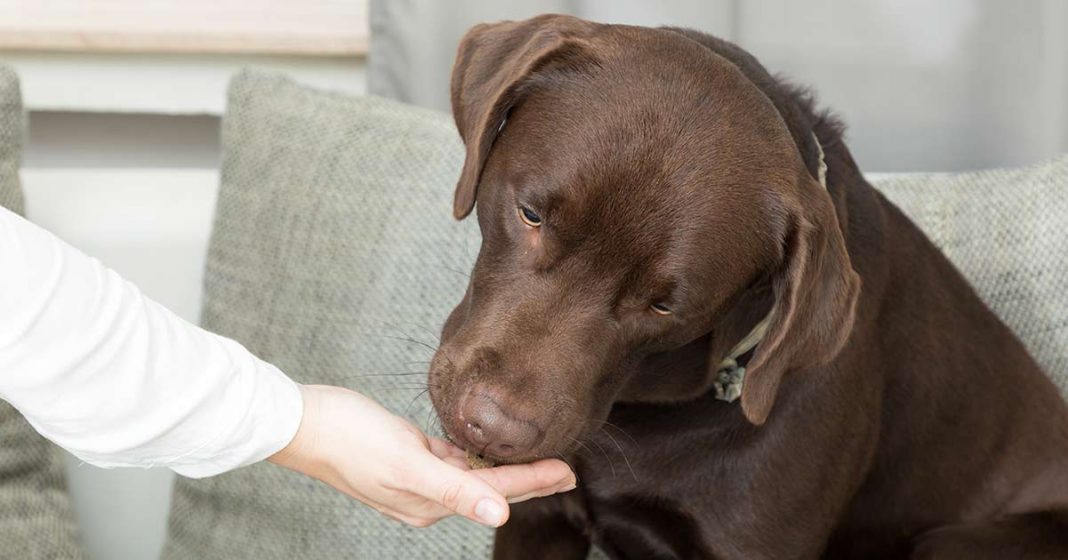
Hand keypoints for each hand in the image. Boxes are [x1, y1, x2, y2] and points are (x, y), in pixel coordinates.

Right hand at [268, 384, 576, 527]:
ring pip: (473, 474)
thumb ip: (456, 489)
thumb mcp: (408, 463)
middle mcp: (427, 497)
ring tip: (537, 457)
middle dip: (529, 479)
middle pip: (489, 487)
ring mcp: (416, 478)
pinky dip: (473, 454)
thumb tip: (500, 516)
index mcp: (430, 502)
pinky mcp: (407, 457)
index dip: (535, 481)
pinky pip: (450, 460)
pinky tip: (489, 447)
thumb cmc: (350, 439)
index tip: (569, 471)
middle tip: (566, 469)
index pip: (495, 491)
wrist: (302, 422)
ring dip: (504, 466)